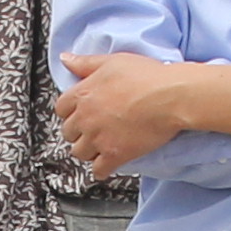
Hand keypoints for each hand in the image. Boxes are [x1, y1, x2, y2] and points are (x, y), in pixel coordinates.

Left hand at [57, 51, 205, 180]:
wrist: (169, 97)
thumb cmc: (146, 77)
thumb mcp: (112, 61)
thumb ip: (85, 63)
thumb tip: (65, 59)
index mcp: (83, 94)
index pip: (61, 109)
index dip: (70, 112)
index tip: (78, 113)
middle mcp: (86, 118)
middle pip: (68, 132)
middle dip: (78, 132)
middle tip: (90, 130)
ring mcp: (98, 138)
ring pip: (79, 153)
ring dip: (88, 151)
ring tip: (98, 146)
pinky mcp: (114, 155)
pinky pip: (98, 170)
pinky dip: (101, 169)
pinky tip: (107, 165)